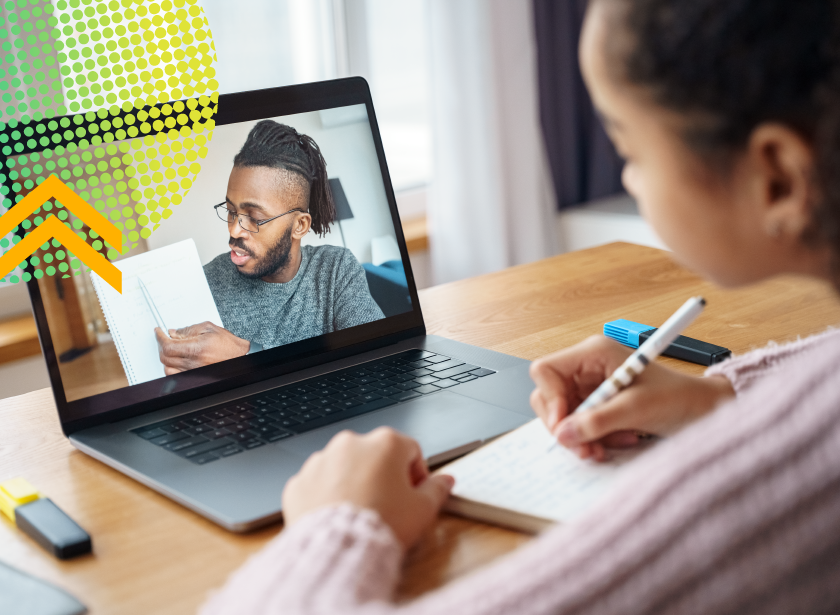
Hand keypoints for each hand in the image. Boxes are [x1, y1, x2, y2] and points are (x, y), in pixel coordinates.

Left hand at [155, 322, 250, 374]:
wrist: (240, 357)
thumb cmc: (229, 344)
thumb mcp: (208, 328)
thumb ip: (189, 330)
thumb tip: (174, 332)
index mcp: (196, 348)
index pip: (168, 345)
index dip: (159, 338)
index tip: (158, 332)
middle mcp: (193, 362)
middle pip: (165, 357)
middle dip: (161, 345)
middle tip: (164, 338)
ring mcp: (193, 371)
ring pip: (167, 368)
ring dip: (165, 358)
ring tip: (170, 349)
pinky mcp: (195, 376)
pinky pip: (175, 375)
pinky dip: (171, 367)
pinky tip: (175, 360)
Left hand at [282, 428, 454, 549]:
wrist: (339, 549)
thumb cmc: (383, 526)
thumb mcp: (423, 510)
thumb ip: (437, 490)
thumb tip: (445, 481)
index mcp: (385, 443)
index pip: (410, 450)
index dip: (417, 474)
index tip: (414, 494)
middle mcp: (351, 443)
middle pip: (375, 455)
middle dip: (383, 476)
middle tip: (388, 506)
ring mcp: (321, 460)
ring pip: (344, 467)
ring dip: (353, 483)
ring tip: (361, 513)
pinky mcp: (299, 481)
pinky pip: (317, 484)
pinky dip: (326, 496)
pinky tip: (337, 517)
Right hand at [529, 335, 734, 460]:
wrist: (703, 410)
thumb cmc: (678, 397)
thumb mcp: (637, 408)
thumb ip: (597, 421)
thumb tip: (563, 433)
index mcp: (594, 352)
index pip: (546, 370)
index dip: (549, 398)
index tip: (563, 425)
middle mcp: (587, 367)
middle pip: (549, 396)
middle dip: (565, 424)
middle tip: (584, 447)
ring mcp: (591, 386)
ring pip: (563, 415)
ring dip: (581, 436)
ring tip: (605, 448)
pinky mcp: (598, 404)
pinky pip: (579, 425)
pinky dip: (593, 439)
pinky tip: (617, 440)